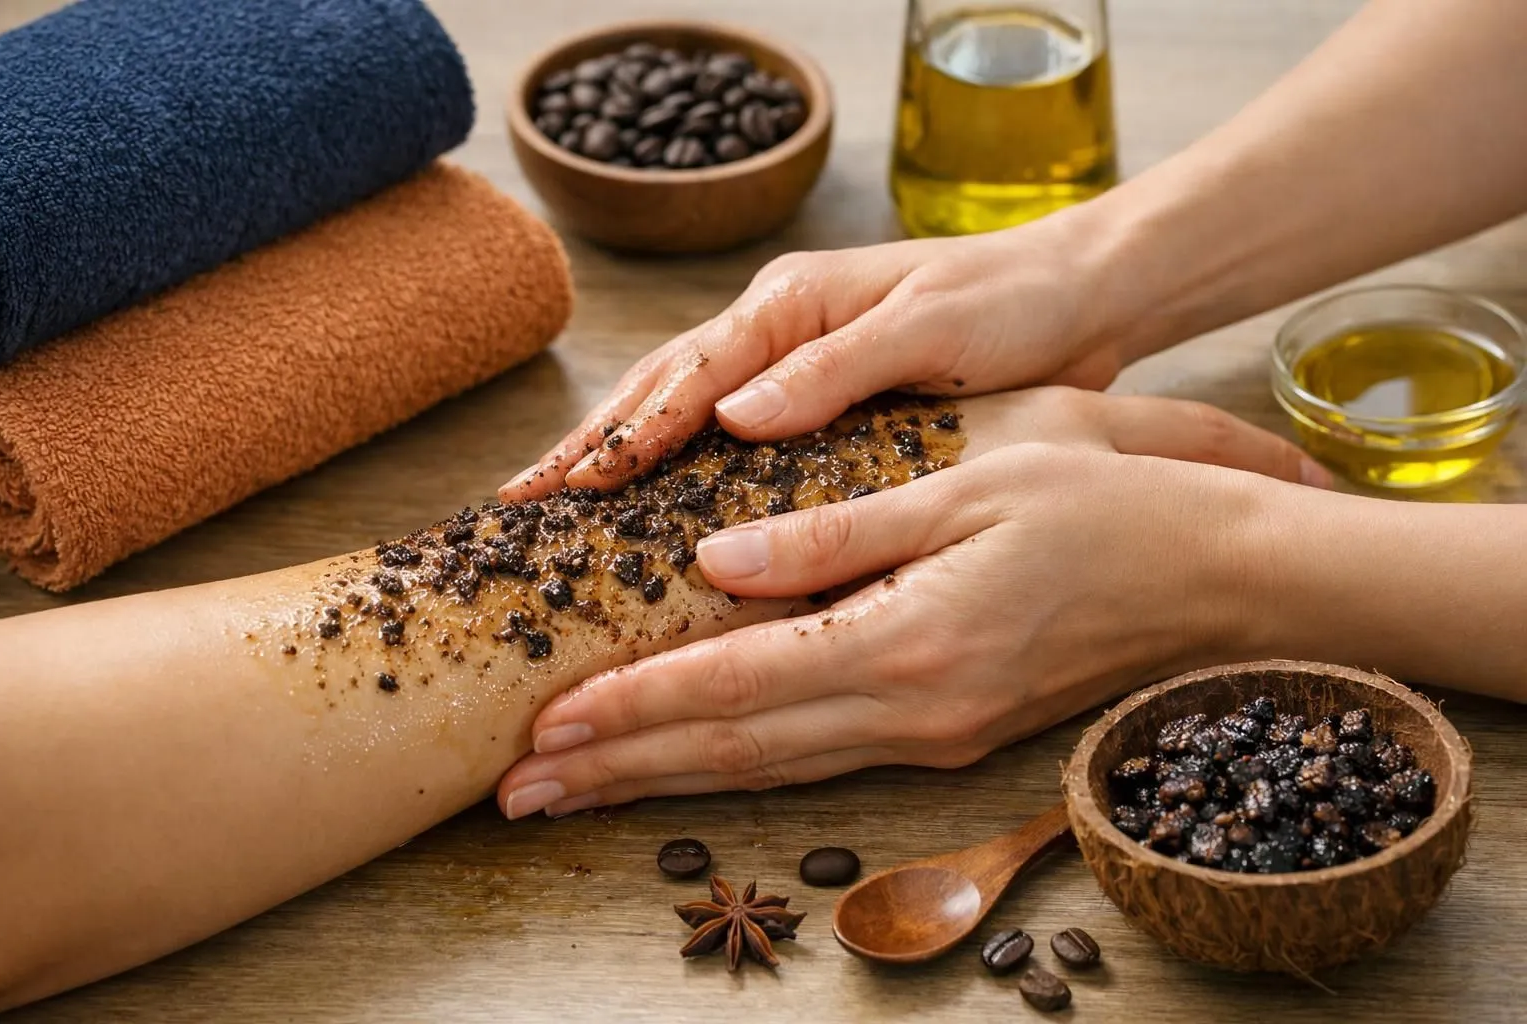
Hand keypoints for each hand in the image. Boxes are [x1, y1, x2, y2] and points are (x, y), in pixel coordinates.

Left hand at [498, 388, 1332, 818]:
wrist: (1214, 579)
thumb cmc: (1104, 506)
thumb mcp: (971, 484)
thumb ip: (836, 533)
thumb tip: (717, 563)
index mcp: (906, 640)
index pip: (736, 682)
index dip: (633, 704)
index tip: (546, 722)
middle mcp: (910, 709)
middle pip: (734, 750)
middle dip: (617, 768)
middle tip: (517, 789)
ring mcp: (930, 733)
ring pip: (767, 769)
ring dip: (663, 781)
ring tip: (573, 794)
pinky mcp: (944, 732)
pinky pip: (815, 762)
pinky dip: (735, 769)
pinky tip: (687, 768)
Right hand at [500, 208, 1130, 500]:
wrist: (1079, 299)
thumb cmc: (1011, 302)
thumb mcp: (930, 326)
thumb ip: (834, 367)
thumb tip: (735, 414)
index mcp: (790, 305)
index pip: (686, 375)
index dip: (624, 434)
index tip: (571, 488)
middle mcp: (775, 334)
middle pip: (656, 393)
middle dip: (586, 450)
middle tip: (519, 509)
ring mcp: (789, 370)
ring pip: (679, 420)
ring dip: (615, 466)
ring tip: (554, 518)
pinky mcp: (815, 408)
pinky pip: (727, 447)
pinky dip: (678, 481)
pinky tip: (652, 525)